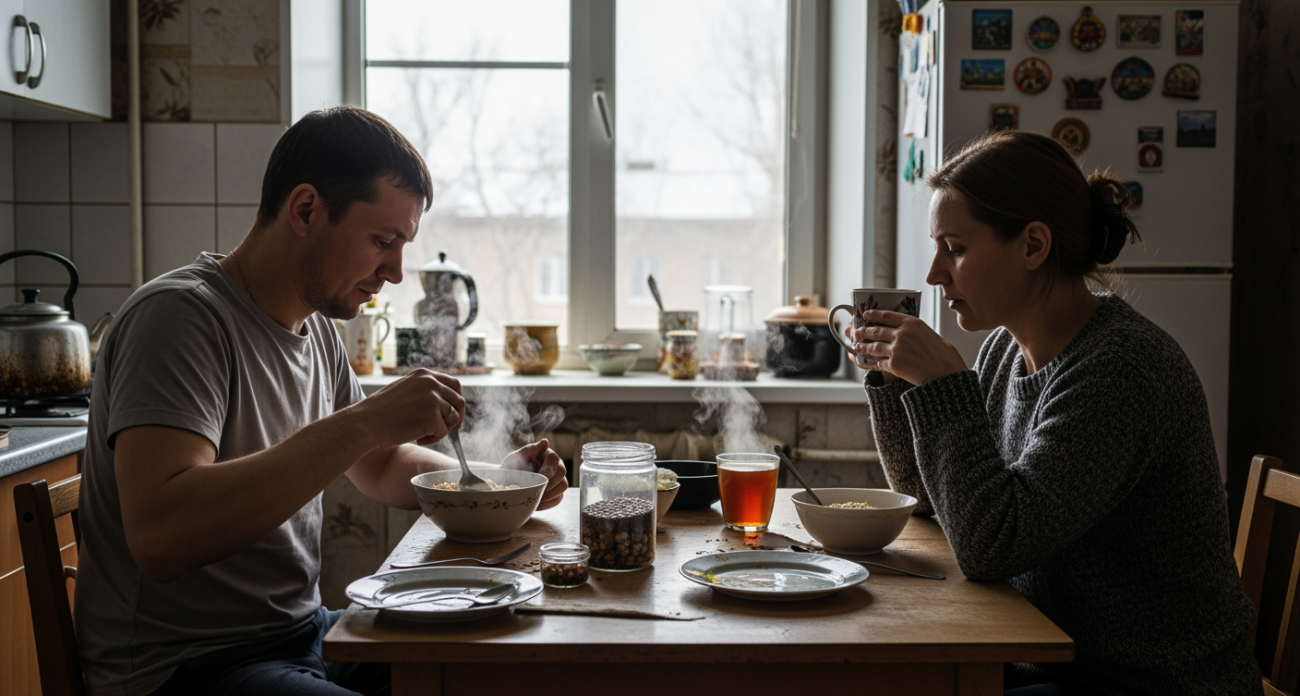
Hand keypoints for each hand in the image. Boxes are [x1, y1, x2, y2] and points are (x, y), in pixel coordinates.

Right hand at [352, 369, 465, 447]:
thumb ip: (424, 392)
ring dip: (442, 430)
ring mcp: (433, 398)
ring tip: (422, 435)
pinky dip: (433, 439)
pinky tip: (418, 439)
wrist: (366, 423)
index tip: (454, 414)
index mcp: (424, 375)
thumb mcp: (405, 390)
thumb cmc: (381, 412)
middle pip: (459, 401)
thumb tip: (446, 404)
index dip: (456, 401)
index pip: (454, 385)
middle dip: (456, 418)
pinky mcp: (432, 416)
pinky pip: (443, 432)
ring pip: (452, 418)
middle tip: (446, 430)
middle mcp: (431, 383)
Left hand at [501, 439, 567, 509]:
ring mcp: (557, 480)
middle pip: (561, 473)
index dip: (549, 468)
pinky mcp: (556, 492)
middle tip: (536, 489)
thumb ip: (530, 450)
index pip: (554, 459)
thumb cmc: (512, 467)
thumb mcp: (517, 457)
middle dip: (549, 483)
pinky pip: (558, 498)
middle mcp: (555, 466)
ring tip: (535, 497)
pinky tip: (536, 503)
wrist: (507, 483)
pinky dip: (548, 503)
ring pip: (562, 486)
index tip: (541, 476)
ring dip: (549, 494)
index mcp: (546, 455)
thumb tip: (545, 442)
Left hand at [850, 310, 967, 384]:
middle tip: (856, 333)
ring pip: (873, 346)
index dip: (873, 314)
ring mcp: (896, 349)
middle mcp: (901, 334)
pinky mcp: (894, 365)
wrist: (946, 373)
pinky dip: (870, 362)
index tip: (865, 315)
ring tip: (857, 346)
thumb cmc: (943, 355)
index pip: (886, 315)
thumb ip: (913, 331)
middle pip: (875, 330)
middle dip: (863, 332)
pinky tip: (866, 361)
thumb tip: (901, 331)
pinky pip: (877, 362)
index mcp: (912, 323)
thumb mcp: (928, 333)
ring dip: (862, 346)